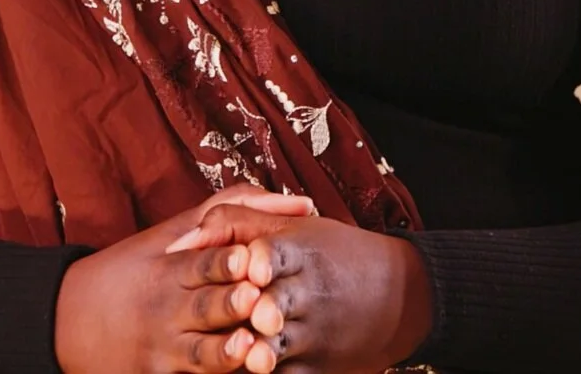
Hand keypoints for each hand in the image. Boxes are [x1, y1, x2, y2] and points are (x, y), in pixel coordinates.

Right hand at [53, 187, 317, 373]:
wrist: (69, 320)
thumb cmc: (136, 268)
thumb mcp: (173, 232)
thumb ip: (235, 209)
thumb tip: (304, 203)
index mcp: (170, 269)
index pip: (200, 264)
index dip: (224, 262)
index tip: (248, 256)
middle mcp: (167, 310)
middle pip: (205, 308)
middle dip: (230, 304)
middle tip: (254, 298)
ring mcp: (163, 349)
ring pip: (201, 354)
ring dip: (225, 352)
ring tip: (247, 347)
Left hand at [166, 208, 432, 373]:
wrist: (398, 296)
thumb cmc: (332, 255)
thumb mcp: (291, 229)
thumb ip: (233, 222)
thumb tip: (182, 238)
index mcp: (301, 253)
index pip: (279, 253)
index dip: (264, 259)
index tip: (254, 266)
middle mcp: (307, 294)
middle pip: (278, 303)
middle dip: (267, 311)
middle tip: (258, 316)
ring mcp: (312, 335)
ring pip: (279, 347)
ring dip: (265, 354)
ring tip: (257, 360)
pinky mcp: (315, 368)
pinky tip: (248, 372)